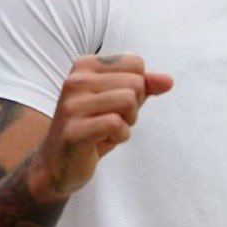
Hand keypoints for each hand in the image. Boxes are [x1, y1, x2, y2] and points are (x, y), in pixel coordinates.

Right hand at [27, 53, 172, 200]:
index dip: (137, 87)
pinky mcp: (74, 130)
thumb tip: (168, 80)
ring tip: (107, 129)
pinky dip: (120, 136)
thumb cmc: (93, 127)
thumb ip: (145, 86)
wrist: (58, 163)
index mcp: (85, 66)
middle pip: (135, 83)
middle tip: (111, 119)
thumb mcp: (122, 101)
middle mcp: (76, 80)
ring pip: (128, 101)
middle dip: (133, 107)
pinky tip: (102, 140)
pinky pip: (117, 124)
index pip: (135, 62)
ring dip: (127, 122)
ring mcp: (72, 105)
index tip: (115, 103)